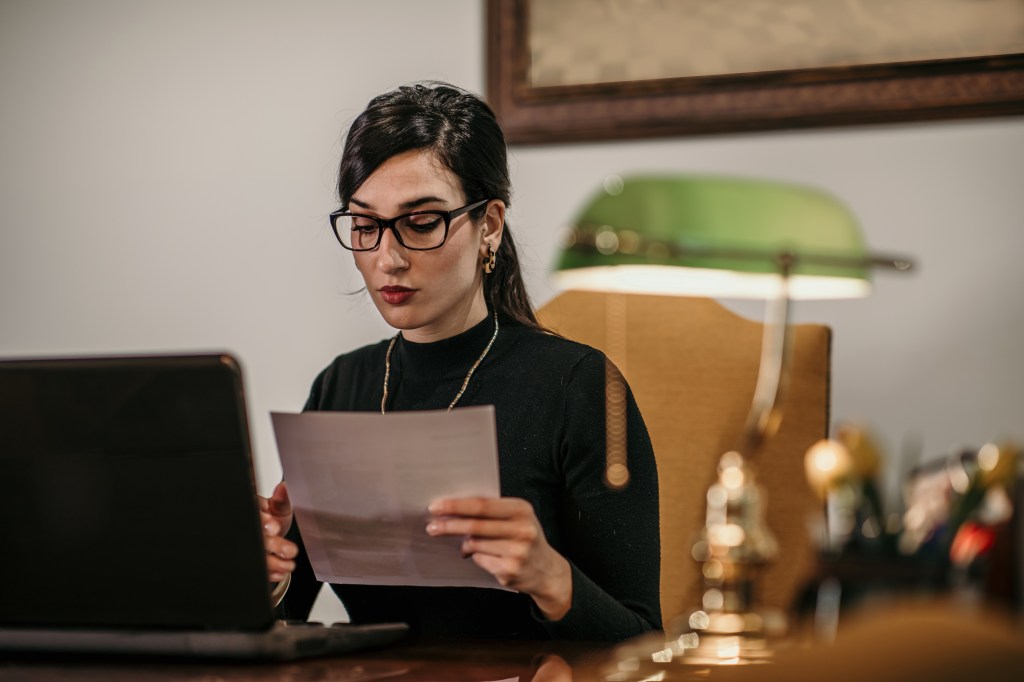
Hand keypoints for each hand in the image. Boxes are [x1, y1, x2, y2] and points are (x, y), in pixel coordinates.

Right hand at [258, 481, 297, 582]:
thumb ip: (283, 499)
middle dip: (272, 545)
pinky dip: (270, 573)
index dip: (262, 521)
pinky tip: (281, 572)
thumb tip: (285, 487)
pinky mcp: (253, 560)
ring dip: (273, 563)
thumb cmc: (273, 517)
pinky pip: (258, 569)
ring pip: (256, 556)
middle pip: (255, 537)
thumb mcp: (280, 506)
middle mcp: (250, 528)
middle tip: (289, 550)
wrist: (273, 534)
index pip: (253, 513)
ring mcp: (250, 545)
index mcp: (254, 510)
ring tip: (289, 565)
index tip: (274, 527)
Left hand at [426, 497, 571, 620]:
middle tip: (431, 526)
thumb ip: (492, 512)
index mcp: (522, 510)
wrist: (547, 570)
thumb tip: (453, 511)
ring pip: (475, 544)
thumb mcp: (517, 518)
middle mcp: (522, 530)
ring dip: (464, 544)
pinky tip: (487, 557)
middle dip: (449, 525)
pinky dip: (476, 557)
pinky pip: (479, 560)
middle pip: (475, 525)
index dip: (457, 505)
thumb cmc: (525, 538)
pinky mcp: (509, 571)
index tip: (436, 506)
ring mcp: (517, 552)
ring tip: (465, 545)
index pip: (483, 505)